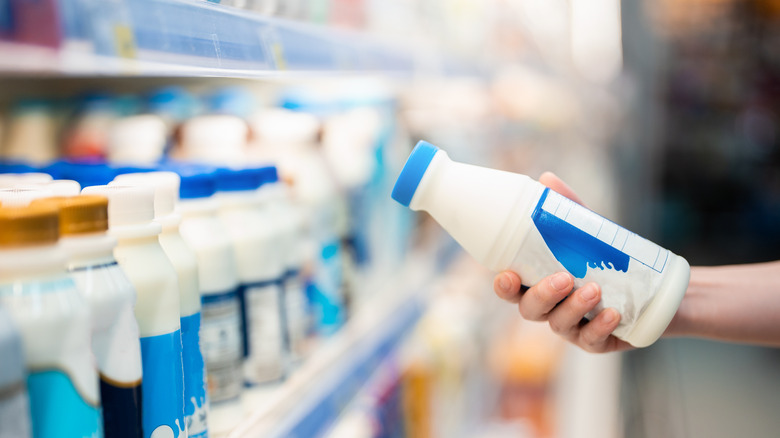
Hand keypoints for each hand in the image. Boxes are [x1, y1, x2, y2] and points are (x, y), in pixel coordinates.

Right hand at [492, 172, 632, 352]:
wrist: (657, 288)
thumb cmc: (609, 260)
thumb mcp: (589, 233)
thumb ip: (567, 210)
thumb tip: (547, 179)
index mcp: (540, 284)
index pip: (513, 290)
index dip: (505, 287)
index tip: (508, 275)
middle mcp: (552, 309)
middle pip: (531, 310)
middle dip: (543, 295)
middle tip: (564, 278)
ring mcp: (574, 328)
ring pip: (560, 325)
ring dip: (574, 308)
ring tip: (595, 289)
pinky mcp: (600, 341)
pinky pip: (593, 341)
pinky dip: (599, 327)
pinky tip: (612, 314)